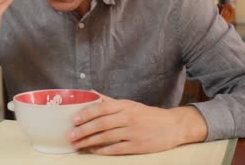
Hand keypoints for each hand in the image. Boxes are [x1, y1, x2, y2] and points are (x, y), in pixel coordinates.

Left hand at [69, 93, 206, 154]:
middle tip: (71, 136)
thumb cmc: (148, 115)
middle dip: (84, 130)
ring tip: (77, 144)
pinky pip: (116, 149)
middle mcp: (128, 118)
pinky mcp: (137, 146)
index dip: (87, 114)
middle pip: (102, 124)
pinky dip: (102, 150)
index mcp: (125, 106)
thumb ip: (109, 101)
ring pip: (106, 137)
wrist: (173, 126)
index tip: (74, 120)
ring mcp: (133, 133)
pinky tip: (92, 150)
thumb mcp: (130, 104)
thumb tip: (90, 93)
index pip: (102, 108)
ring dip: (89, 141)